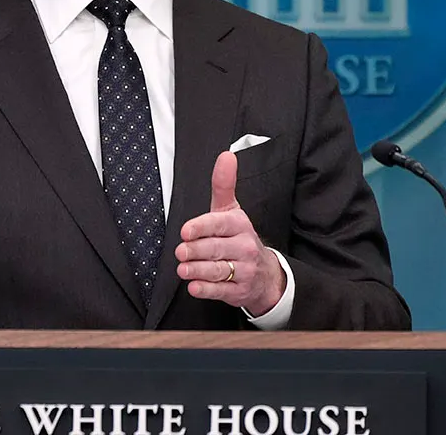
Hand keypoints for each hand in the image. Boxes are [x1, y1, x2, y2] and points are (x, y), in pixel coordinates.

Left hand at [176, 151, 285, 315]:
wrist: (265, 274)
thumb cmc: (239, 237)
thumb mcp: (232, 210)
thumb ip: (224, 185)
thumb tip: (226, 156)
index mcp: (240, 224)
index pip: (220, 224)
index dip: (202, 228)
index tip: (186, 231)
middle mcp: (244, 247)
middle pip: (215, 248)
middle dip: (195, 250)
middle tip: (180, 251)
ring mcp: (244, 270)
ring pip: (217, 271)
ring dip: (197, 270)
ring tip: (183, 269)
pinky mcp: (240, 291)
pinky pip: (220, 291)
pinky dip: (206, 289)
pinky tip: (193, 286)